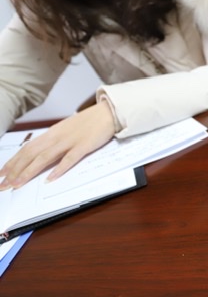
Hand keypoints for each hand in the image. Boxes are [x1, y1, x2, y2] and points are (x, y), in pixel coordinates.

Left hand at [0, 100, 115, 189]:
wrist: (107, 112)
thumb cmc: (88, 122)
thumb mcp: (66, 129)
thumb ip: (54, 140)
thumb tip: (42, 152)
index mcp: (51, 133)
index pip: (27, 148)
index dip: (13, 161)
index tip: (2, 173)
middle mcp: (56, 137)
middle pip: (31, 154)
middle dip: (15, 170)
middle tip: (3, 184)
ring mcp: (69, 141)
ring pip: (44, 158)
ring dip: (29, 172)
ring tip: (18, 184)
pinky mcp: (83, 146)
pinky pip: (69, 159)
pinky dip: (58, 169)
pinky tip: (50, 179)